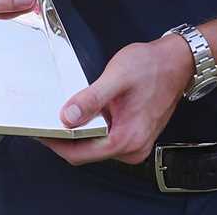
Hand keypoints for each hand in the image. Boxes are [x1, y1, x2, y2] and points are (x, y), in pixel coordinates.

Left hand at [41, 34, 193, 165]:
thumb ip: (91, 99)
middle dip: (64, 138)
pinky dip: (90, 128)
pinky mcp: (134, 135)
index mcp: (127, 139)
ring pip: (94, 146)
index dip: (55, 144)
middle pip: (85, 153)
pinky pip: (105, 138)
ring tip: (61, 113)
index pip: (79, 154)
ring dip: (77, 133)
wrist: (177, 62)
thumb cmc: (151, 67)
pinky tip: (82, 112)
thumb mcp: (116, 77)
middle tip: (45, 118)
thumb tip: (67, 118)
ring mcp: (134, 143)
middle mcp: (132, 148)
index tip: (39, 130)